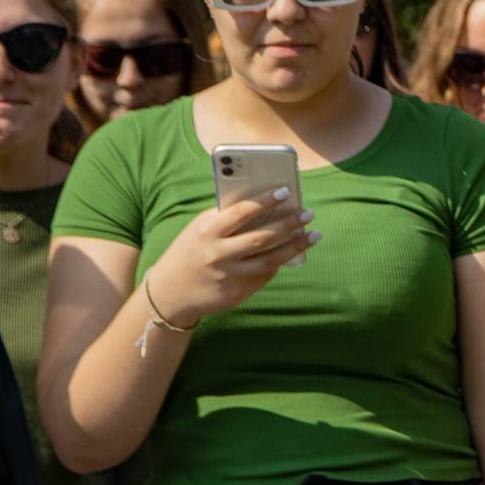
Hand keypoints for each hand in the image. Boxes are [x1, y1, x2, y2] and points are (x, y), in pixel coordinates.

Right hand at [145, 189, 316, 324]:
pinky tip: (293, 252)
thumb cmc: (192, 250)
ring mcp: (229, 276)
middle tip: (309, 213)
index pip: (240, 213)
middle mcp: (218, 254)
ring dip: (296, 246)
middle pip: (262, 238)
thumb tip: (267, 205)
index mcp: (207, 232)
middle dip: (289, 224)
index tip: (286, 191)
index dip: (264, 201)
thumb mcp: (201, 229)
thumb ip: (228, 219)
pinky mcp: (237, 293)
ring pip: (271, 260)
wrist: (170, 292)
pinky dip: (281, 262)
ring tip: (314, 234)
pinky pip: (265, 275)